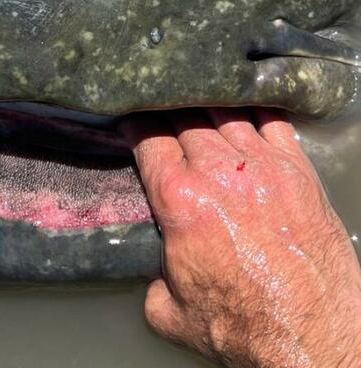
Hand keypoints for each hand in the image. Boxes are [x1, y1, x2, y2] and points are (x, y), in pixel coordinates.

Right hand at [121, 108, 360, 366]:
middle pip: (184, 118)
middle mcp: (219, 174)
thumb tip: (153, 267)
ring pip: (225, 112)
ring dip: (205, 106)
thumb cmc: (241, 325)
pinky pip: (272, 120)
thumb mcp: (167, 312)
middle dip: (166, 111)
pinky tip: (242, 108)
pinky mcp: (298, 170)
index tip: (131, 119)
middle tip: (160, 110)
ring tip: (196, 105)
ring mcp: (263, 167)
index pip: (148, 139)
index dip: (135, 123)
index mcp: (181, 201)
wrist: (309, 336)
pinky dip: (252, 109)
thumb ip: (150, 278)